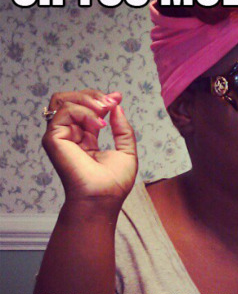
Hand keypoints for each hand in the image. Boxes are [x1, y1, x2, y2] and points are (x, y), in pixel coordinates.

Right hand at [42, 89, 137, 208]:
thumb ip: (123, 129)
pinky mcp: (53, 138)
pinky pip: (64, 111)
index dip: (100, 99)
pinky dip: (84, 112)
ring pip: (63, 101)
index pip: (86, 109)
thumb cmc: (114, 183)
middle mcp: (71, 136)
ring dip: (87, 99)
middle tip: (111, 102)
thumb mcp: (127, 151)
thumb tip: (117, 107)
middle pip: (71, 100)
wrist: (103, 198)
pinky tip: (99, 125)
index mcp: (86, 138)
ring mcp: (60, 136)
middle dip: (93, 96)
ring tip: (104, 109)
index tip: (117, 97)